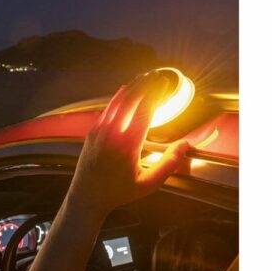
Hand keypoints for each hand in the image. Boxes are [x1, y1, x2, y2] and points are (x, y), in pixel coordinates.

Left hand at [69, 71, 190, 219]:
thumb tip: (185, 145)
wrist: (86, 196)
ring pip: (117, 101)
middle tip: (157, 74)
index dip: (155, 92)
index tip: (165, 82)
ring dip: (132, 87)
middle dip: (145, 84)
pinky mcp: (92, 130)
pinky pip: (107, 108)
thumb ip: (169, 164)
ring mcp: (99, 129)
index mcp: (128, 144)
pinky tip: (126, 90)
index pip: (144, 110)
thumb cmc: (119, 192)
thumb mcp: (149, 184)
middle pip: (130, 99)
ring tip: (144, 77)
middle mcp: (112, 132)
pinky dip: (118, 97)